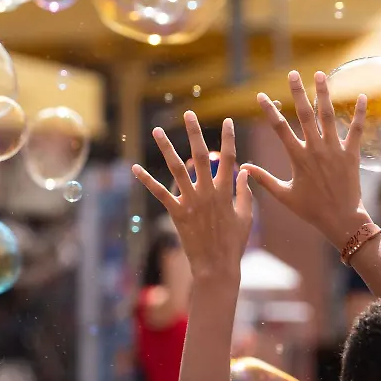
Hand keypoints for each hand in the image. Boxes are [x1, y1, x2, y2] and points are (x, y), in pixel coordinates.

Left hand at [132, 114, 252, 281]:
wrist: (217, 266)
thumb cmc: (233, 243)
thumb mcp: (246, 216)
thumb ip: (245, 193)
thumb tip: (245, 171)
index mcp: (227, 191)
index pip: (229, 159)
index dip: (228, 138)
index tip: (227, 121)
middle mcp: (208, 192)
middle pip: (199, 156)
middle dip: (194, 133)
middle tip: (188, 113)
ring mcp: (191, 201)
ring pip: (177, 169)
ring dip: (166, 148)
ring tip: (156, 130)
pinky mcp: (177, 212)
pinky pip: (160, 192)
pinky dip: (146, 180)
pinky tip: (134, 168)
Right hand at [242, 70, 369, 245]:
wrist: (341, 220)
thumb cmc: (310, 209)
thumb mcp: (284, 195)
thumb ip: (263, 179)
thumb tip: (244, 167)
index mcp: (298, 157)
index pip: (280, 128)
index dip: (270, 110)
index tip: (261, 95)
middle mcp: (315, 149)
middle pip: (305, 115)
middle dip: (297, 92)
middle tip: (292, 73)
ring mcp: (334, 150)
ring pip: (328, 116)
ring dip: (324, 94)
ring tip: (320, 74)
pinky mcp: (351, 154)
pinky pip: (356, 130)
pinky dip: (360, 113)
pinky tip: (363, 96)